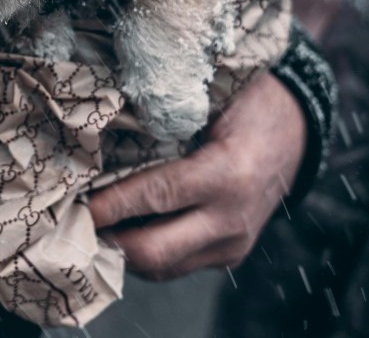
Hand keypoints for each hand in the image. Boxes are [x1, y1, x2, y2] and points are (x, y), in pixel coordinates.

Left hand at [88, 72, 305, 279]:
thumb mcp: (209, 102)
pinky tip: (123, 228)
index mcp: (228, 175)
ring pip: (161, 267)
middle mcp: (231, 219)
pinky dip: (145, 252)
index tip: (75, 204)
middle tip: (72, 220)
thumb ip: (161, 123)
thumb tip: (98, 135)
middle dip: (106, 239)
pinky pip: (176, 266)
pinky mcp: (229, 256)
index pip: (156, 197)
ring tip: (90, 224)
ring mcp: (232, 244)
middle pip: (153, 250)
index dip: (110, 204)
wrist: (296, 129)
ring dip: (121, 250)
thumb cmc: (248, 102)